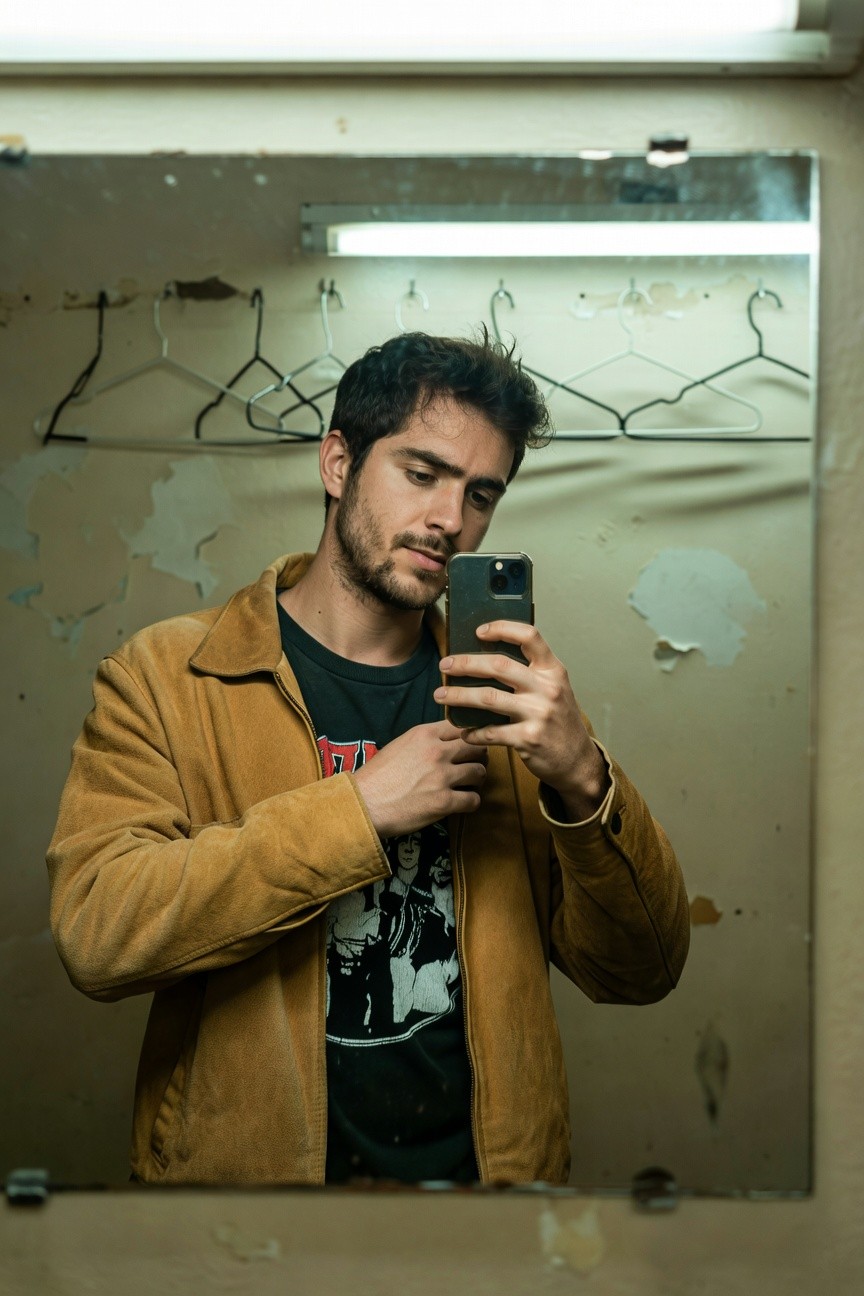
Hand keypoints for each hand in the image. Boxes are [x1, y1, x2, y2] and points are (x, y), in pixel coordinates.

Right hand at [352, 720, 487, 838]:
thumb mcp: (400, 745)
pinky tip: (463, 802)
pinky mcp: (444, 802)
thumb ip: (424, 740)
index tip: (469, 744)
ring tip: (469, 784)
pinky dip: (471, 802)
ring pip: (479, 772)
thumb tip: (445, 742)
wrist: (363, 804)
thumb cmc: (377, 777)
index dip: (469, 735)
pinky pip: (473, 800)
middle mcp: (436, 752)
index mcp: (424, 734)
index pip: (462, 726)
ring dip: (477, 779)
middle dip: (479, 755)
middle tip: (473, 763)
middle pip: (477, 746)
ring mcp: (442, 777)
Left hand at [435, 622, 608, 821]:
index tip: (479, 631)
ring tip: (440, 695)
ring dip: (458, 695)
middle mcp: (547, 688)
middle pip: (499, 665)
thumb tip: (485, 659)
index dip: (502, 628)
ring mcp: (538, 714)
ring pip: (488, 697)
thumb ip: (530, 674)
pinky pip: (490, 732)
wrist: (578, 761)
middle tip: (445, 665)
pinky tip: (463, 731)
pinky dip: (472, 732)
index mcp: (553, 671)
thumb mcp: (554, 689)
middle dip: (465, 663)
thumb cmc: (560, 721)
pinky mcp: (528, 739)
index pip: (529, 636)